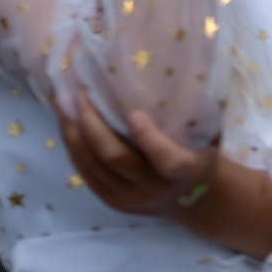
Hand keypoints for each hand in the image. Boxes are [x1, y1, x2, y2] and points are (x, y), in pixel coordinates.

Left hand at [61, 101, 214, 217]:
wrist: (195, 201)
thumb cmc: (201, 154)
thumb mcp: (208, 136)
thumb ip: (193, 112)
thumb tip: (172, 69)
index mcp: (186, 172)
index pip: (168, 161)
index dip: (149, 139)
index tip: (134, 113)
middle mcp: (156, 189)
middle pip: (116, 159)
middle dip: (93, 125)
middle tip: (81, 95)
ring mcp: (131, 199)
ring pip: (94, 166)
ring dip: (74, 133)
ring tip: (62, 103)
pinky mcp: (113, 202)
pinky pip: (86, 174)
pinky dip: (73, 147)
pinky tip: (66, 124)